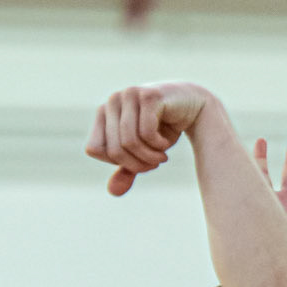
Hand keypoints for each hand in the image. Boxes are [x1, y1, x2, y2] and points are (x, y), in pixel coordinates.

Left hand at [85, 84, 215, 196]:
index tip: (137, 162)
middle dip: (136, 165)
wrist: (193, 104)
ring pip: (129, 142)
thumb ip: (127, 169)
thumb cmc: (163, 127)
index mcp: (103, 112)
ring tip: (162, 158)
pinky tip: (166, 143)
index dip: (116, 162)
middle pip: (113, 149)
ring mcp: (129, 95)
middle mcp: (112, 100)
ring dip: (149, 157)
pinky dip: (158, 145)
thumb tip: (113, 191)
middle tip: (154, 165)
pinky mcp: (148, 96)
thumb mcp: (143, 151)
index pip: (94, 148)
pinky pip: (146, 133)